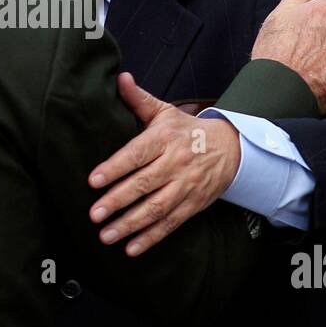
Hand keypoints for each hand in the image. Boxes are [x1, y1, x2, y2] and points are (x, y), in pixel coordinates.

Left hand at [86, 72, 240, 256]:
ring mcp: (185, 186)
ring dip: (130, 224)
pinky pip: (170, 223)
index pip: (136, 153)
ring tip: (107, 235)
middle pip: (143, 184)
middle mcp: (175, 163)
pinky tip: (131, 248)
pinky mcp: (192, 204)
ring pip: (155, 208)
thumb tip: (119, 78)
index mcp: (164, 138)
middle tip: (94, 214)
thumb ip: (139, 99)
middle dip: (118, 200)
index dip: (115, 167)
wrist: (231, 148)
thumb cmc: (188, 130)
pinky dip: (151, 238)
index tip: (94, 180)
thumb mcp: (165, 112)